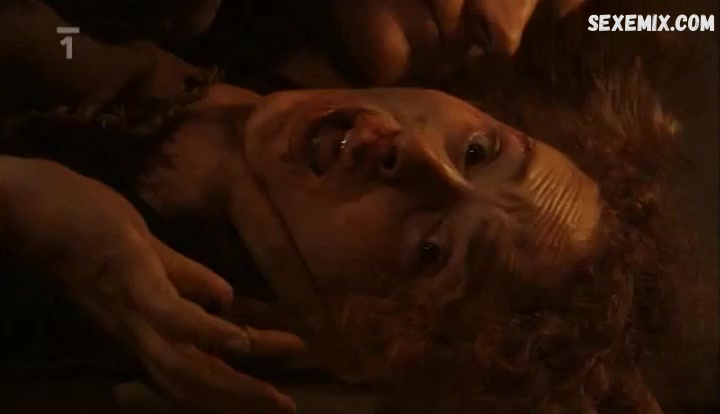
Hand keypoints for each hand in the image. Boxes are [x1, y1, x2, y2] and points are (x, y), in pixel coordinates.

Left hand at [0, 156, 300, 413]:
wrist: (33, 203)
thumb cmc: (89, 226)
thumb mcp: (147, 257)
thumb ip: (185, 278)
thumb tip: (226, 298)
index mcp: (140, 326)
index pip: (192, 365)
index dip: (234, 385)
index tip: (278, 390)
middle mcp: (134, 331)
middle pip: (189, 382)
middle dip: (241, 398)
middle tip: (288, 406)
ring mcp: (131, 308)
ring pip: (182, 365)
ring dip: (231, 383)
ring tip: (273, 390)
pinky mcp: (130, 276)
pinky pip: (170, 316)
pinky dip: (206, 334)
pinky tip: (239, 339)